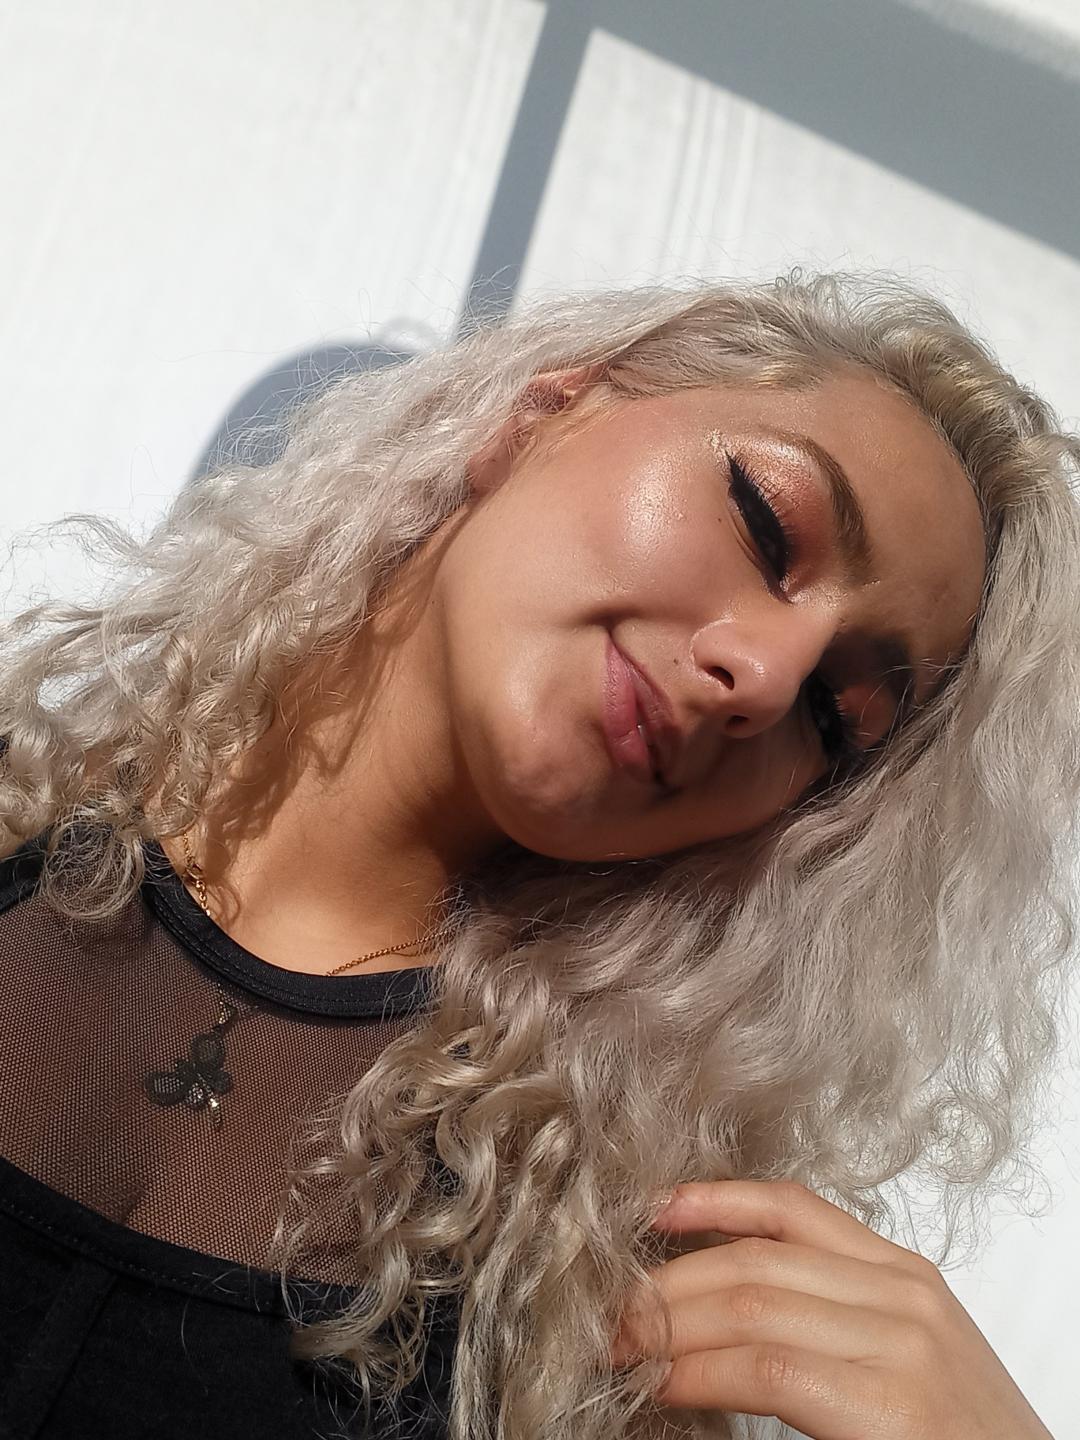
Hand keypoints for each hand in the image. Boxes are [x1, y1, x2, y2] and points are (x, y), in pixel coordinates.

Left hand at [611, 1180, 1054, 1438]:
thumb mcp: (902, 1359)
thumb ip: (828, 1320)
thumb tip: (720, 1311)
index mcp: (905, 1275)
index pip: (790, 1207)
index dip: (708, 1201)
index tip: (647, 1212)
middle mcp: (903, 1294)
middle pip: (753, 1257)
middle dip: (665, 1281)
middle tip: (609, 1310)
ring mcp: (902, 1343)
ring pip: (749, 1303)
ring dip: (667, 1325)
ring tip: (617, 1347)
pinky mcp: (892, 1404)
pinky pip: (766, 1367)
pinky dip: (699, 1372)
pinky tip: (662, 1385)